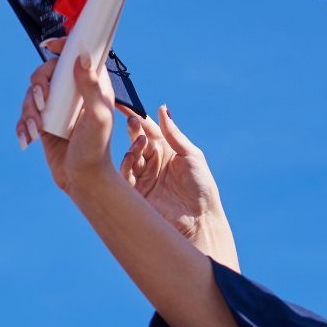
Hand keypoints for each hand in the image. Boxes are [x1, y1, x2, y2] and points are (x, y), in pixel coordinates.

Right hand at [25, 50, 120, 192]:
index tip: (51, 46)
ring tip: (36, 129)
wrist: (82, 178)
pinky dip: (22, 126)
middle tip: (41, 101)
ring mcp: (56, 108)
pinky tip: (27, 139)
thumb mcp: (97, 116)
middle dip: (37, 85)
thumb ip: (91, 86)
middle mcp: (72, 94)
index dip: (63, 46)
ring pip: (31, 95)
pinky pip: (23, 116)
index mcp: (91, 86)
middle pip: (46, 73)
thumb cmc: (96, 148)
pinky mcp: (42, 123)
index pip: (76, 57)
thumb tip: (82, 54)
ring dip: (28, 111)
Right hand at [119, 105, 237, 268]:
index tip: (126, 105)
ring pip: (130, 156)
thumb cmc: (201, 188)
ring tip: (141, 139)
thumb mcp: (191, 155)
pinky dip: (127, 161)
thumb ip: (173, 134)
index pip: (149, 130)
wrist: (199, 221)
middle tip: (131, 120)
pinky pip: (124, 173)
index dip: (138, 118)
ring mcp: (142, 178)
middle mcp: (152, 164)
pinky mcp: (133, 192)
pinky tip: (135, 153)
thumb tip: (162, 109)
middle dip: (134, 130)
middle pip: (137, 141)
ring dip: (133, 145)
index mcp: (167, 153)